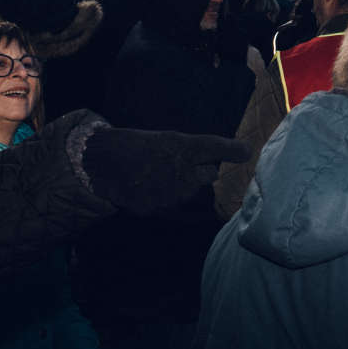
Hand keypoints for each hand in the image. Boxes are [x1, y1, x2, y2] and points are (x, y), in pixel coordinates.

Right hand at [82, 127, 248, 215]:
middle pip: (210, 175)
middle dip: (203, 171)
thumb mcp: (167, 139)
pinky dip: (166, 198)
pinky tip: (150, 187)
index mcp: (182, 147)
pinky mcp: (157, 209)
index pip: (215, 147)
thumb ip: (193, 150)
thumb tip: (220, 161)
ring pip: (191, 191)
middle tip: (184, 163)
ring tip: (161, 174)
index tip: (245, 151)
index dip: (232, 150)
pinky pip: (173, 205)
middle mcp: (180, 171)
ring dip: (184, 185)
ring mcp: (169, 193)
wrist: (102, 164)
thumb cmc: (138, 146)